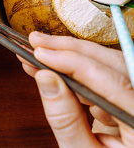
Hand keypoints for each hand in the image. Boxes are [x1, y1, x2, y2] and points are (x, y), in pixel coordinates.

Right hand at [19, 31, 133, 146]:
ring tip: (38, 53)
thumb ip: (65, 119)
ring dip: (71, 56)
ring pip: (109, 66)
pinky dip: (76, 72)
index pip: (111, 80)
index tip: (42, 54)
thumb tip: (46, 80)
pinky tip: (52, 68)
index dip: (73, 61)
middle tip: (37, 42)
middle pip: (114, 64)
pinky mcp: (128, 101)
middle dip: (71, 49)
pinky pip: (103, 78)